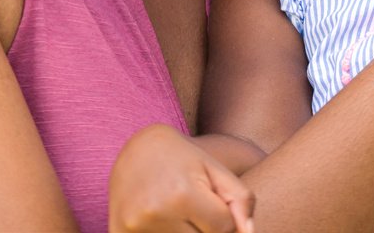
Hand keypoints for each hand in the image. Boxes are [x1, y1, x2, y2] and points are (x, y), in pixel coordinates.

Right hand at [108, 124, 254, 232]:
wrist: (137, 149)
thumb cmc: (184, 160)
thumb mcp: (216, 170)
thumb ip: (241, 201)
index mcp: (182, 194)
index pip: (223, 229)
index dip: (223, 218)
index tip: (210, 201)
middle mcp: (155, 213)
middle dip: (203, 228)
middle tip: (192, 206)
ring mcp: (132, 227)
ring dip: (184, 231)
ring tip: (176, 210)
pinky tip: (161, 219)